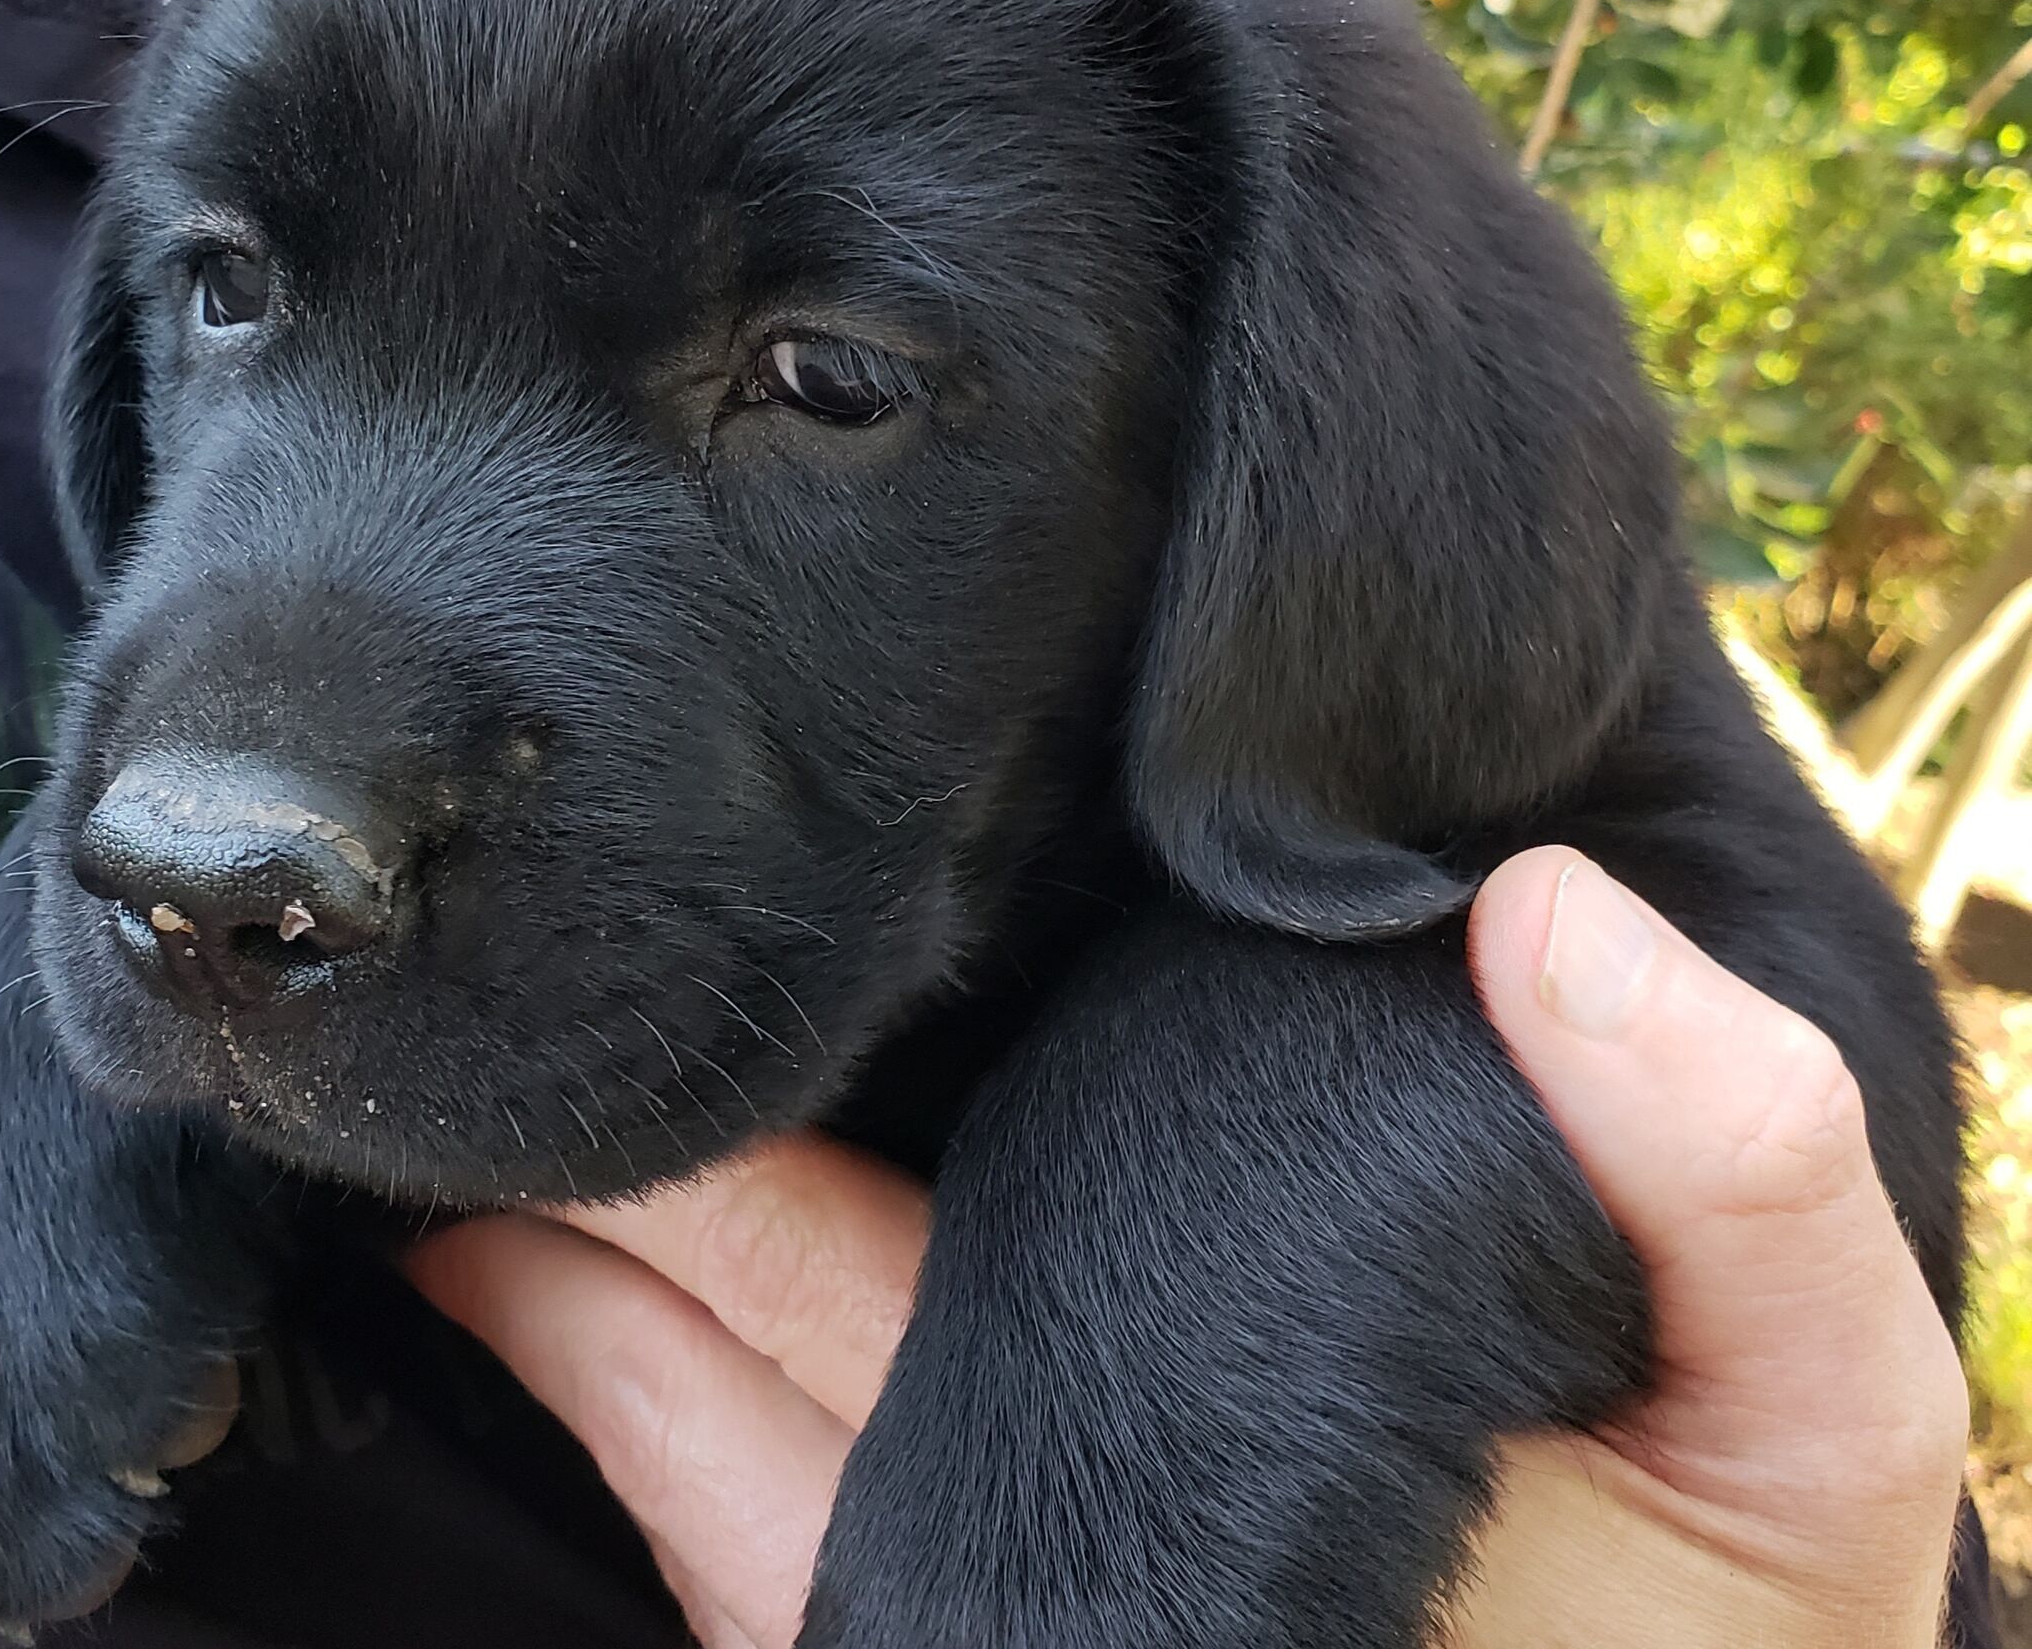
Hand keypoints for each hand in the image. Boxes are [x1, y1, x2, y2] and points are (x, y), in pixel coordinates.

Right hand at [406, 847, 1968, 1648]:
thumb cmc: (1696, 1626)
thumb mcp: (1793, 1397)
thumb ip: (1733, 1174)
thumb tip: (1560, 917)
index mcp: (1270, 1136)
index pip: (1113, 932)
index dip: (1019, 804)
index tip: (898, 655)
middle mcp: (1072, 1209)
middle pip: (868, 1023)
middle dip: (755, 904)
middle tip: (608, 755)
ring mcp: (908, 1370)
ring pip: (700, 1171)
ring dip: (599, 1062)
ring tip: (484, 918)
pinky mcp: (791, 1536)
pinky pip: (619, 1378)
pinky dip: (505, 1276)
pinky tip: (415, 1156)